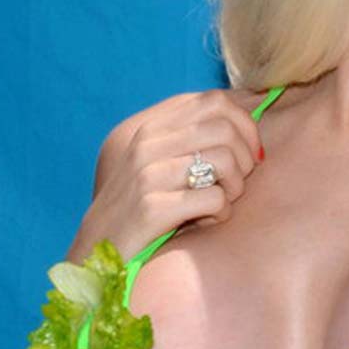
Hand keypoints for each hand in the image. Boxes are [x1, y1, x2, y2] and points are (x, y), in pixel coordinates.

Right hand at [69, 89, 264, 262]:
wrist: (97, 248)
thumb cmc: (142, 203)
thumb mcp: (160, 160)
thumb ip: (193, 135)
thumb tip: (251, 112)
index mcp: (153, 127)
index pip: (216, 101)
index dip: (245, 124)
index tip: (250, 152)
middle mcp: (148, 144)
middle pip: (225, 129)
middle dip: (245, 159)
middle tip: (237, 183)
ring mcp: (148, 174)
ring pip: (224, 161)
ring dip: (235, 188)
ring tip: (221, 204)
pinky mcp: (152, 207)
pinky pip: (214, 199)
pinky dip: (221, 213)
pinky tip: (207, 222)